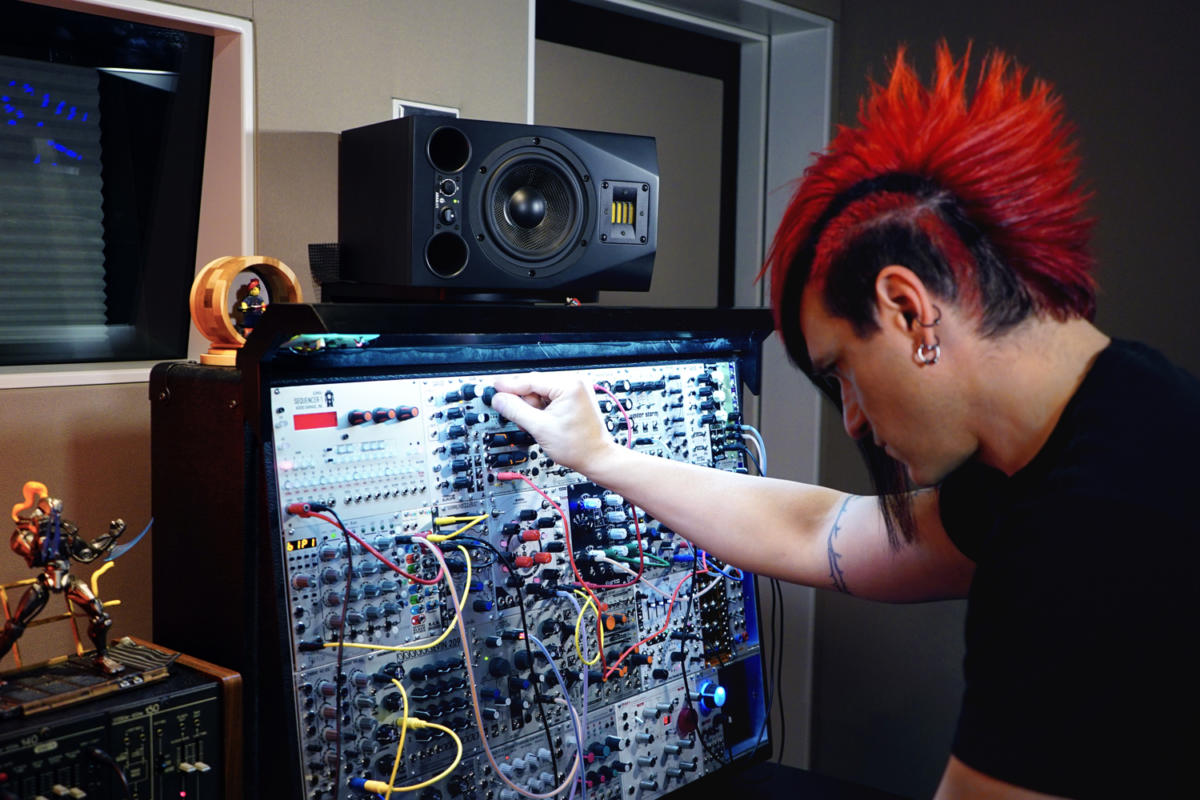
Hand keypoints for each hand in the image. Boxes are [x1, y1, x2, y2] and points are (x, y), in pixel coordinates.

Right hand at [490, 374, 616, 474]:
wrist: (597, 458)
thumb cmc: (578, 446)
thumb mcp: (540, 428)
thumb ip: (516, 411)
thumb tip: (499, 399)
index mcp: (568, 385)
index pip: (530, 380)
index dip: (509, 386)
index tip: (494, 388)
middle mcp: (574, 382)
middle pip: (534, 385)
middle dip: (525, 402)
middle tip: (523, 420)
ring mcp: (575, 390)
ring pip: (540, 393)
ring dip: (533, 408)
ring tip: (538, 425)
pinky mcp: (574, 398)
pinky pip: (549, 398)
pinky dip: (541, 410)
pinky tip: (543, 423)